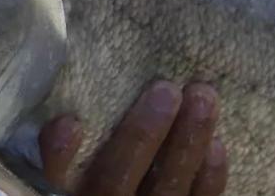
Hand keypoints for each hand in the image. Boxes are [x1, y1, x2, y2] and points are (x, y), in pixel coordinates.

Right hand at [39, 81, 227, 195]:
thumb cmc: (97, 185)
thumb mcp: (66, 182)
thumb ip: (58, 160)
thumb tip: (65, 122)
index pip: (60, 178)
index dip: (61, 153)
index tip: (70, 122)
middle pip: (119, 177)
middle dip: (144, 133)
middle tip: (165, 89)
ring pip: (168, 186)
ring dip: (187, 142)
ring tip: (202, 97)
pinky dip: (210, 177)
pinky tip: (217, 145)